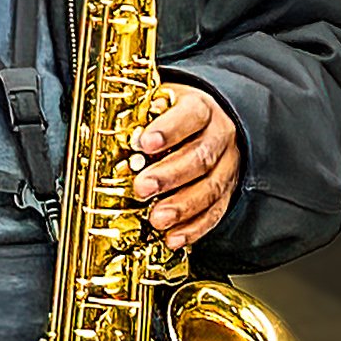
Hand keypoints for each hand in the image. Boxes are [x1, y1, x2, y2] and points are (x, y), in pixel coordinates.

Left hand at [128, 82, 240, 249]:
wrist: (211, 123)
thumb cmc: (176, 114)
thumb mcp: (160, 102)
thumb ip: (142, 116)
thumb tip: (114, 130)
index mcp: (201, 108)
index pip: (190, 115)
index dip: (169, 129)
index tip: (145, 143)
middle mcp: (219, 136)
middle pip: (200, 156)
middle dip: (169, 175)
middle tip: (142, 188)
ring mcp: (227, 166)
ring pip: (211, 188)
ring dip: (182, 207)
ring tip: (157, 219)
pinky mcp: (227, 192)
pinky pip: (215, 212)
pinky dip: (194, 228)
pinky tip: (174, 237)